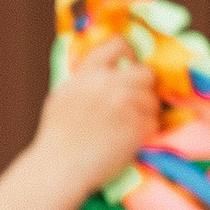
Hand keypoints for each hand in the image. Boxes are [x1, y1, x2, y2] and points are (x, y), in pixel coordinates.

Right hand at [31, 36, 159, 197]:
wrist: (60, 165)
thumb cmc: (56, 136)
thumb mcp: (63, 95)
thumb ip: (84, 80)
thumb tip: (99, 74)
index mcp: (90, 72)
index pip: (118, 45)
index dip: (130, 53)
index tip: (131, 64)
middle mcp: (111, 83)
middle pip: (146, 73)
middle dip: (144, 87)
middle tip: (136, 102)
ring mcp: (128, 104)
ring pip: (152, 100)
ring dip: (145, 112)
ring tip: (127, 126)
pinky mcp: (139, 126)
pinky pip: (154, 122)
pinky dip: (145, 132)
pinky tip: (128, 140)